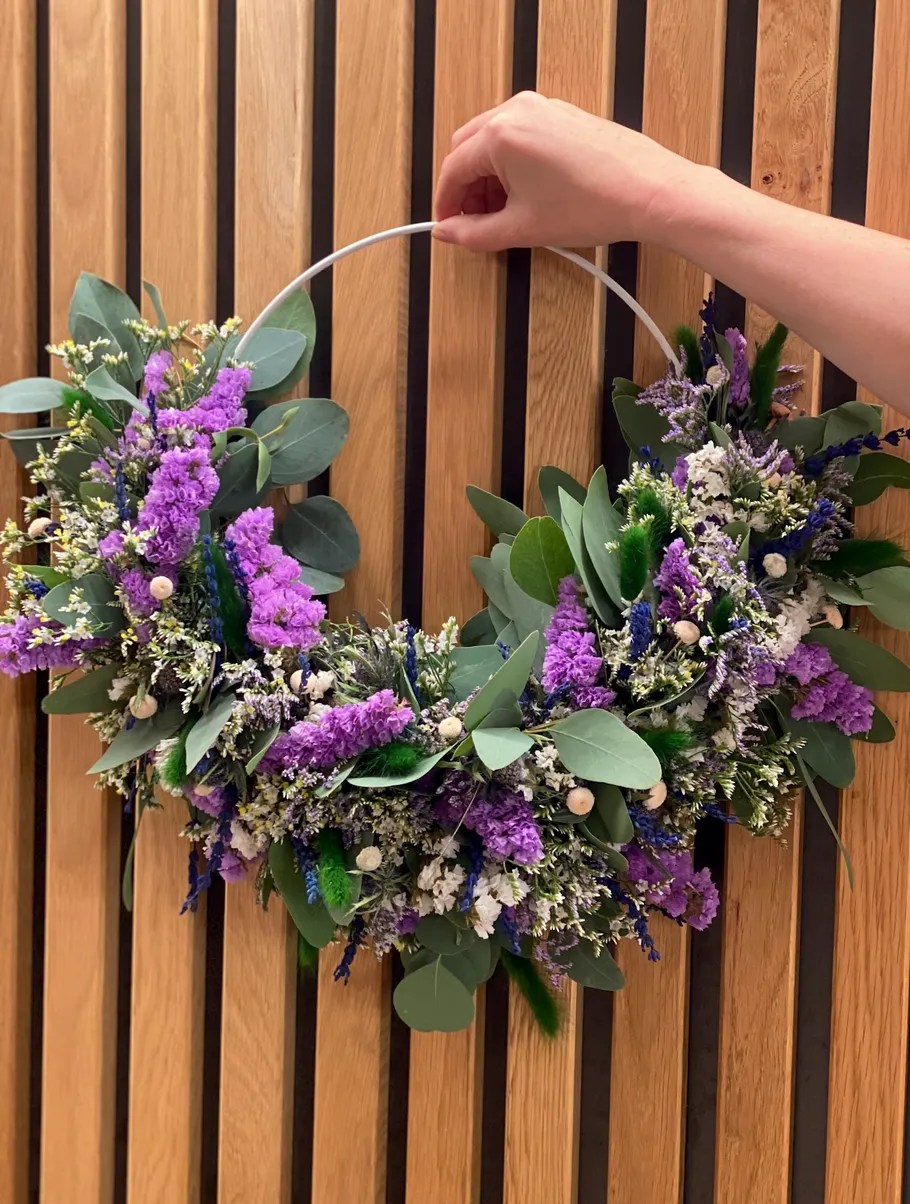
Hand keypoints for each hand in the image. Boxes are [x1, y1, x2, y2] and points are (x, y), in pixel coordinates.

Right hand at [433, 91, 699, 250]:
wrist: (648, 191)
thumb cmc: (594, 205)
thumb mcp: (523, 228)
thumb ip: (476, 234)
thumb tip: (450, 233)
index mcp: (499, 136)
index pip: (453, 170)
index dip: (446, 204)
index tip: (448, 226)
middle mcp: (516, 111)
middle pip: (468, 150)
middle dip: (466, 189)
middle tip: (474, 223)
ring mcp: (541, 108)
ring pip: (493, 141)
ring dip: (488, 177)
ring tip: (503, 213)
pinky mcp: (561, 114)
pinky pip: (520, 135)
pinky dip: (512, 164)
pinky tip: (527, 194)